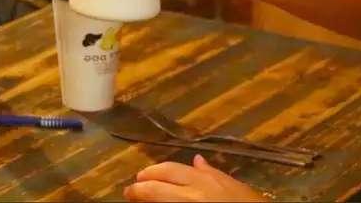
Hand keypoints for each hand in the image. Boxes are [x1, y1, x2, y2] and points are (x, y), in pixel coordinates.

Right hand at [124, 155, 266, 201]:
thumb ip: (177, 198)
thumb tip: (161, 190)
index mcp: (188, 198)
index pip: (155, 191)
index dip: (138, 191)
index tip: (127, 192)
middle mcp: (200, 185)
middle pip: (167, 173)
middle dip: (149, 177)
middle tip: (136, 182)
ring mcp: (218, 180)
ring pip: (186, 168)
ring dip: (168, 170)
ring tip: (157, 173)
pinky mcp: (234, 182)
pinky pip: (211, 170)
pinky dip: (198, 168)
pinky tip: (195, 163)